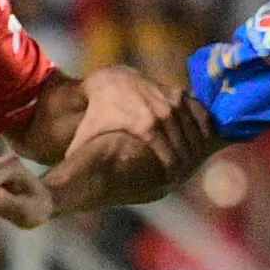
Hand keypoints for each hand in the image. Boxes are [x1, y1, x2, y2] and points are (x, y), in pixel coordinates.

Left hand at [72, 65, 218, 175]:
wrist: (107, 81)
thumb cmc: (97, 114)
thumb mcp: (86, 138)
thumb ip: (78, 163)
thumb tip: (66, 189)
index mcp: (146, 127)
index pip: (170, 158)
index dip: (173, 175)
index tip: (172, 184)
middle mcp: (163, 113)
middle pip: (184, 147)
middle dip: (185, 165)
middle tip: (182, 177)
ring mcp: (172, 100)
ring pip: (194, 131)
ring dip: (196, 148)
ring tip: (193, 162)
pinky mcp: (176, 92)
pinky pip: (198, 112)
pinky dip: (202, 126)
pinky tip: (203, 139)